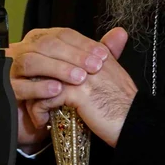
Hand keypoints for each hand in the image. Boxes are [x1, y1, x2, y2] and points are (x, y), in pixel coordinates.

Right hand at [7, 27, 112, 152]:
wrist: (40, 120)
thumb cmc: (61, 92)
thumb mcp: (83, 71)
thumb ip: (100, 52)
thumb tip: (121, 33)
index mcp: (42, 39)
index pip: (62, 34)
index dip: (83, 43)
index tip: (102, 55)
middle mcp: (24, 49)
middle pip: (46, 44)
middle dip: (73, 55)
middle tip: (94, 67)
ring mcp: (12, 69)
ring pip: (31, 61)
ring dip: (57, 69)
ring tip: (79, 79)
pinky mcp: (6, 90)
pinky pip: (19, 86)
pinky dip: (39, 88)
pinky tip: (57, 91)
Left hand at [29, 27, 136, 147]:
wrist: (134, 122)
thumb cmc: (123, 104)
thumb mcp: (114, 75)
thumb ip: (105, 57)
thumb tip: (96, 52)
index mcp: (98, 53)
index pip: (64, 42)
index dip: (48, 57)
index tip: (39, 72)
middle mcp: (89, 60)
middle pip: (51, 56)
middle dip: (36, 74)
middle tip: (30, 89)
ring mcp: (83, 75)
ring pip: (45, 77)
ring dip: (35, 94)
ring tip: (34, 107)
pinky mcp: (77, 93)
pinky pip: (47, 98)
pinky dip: (40, 110)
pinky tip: (41, 120)